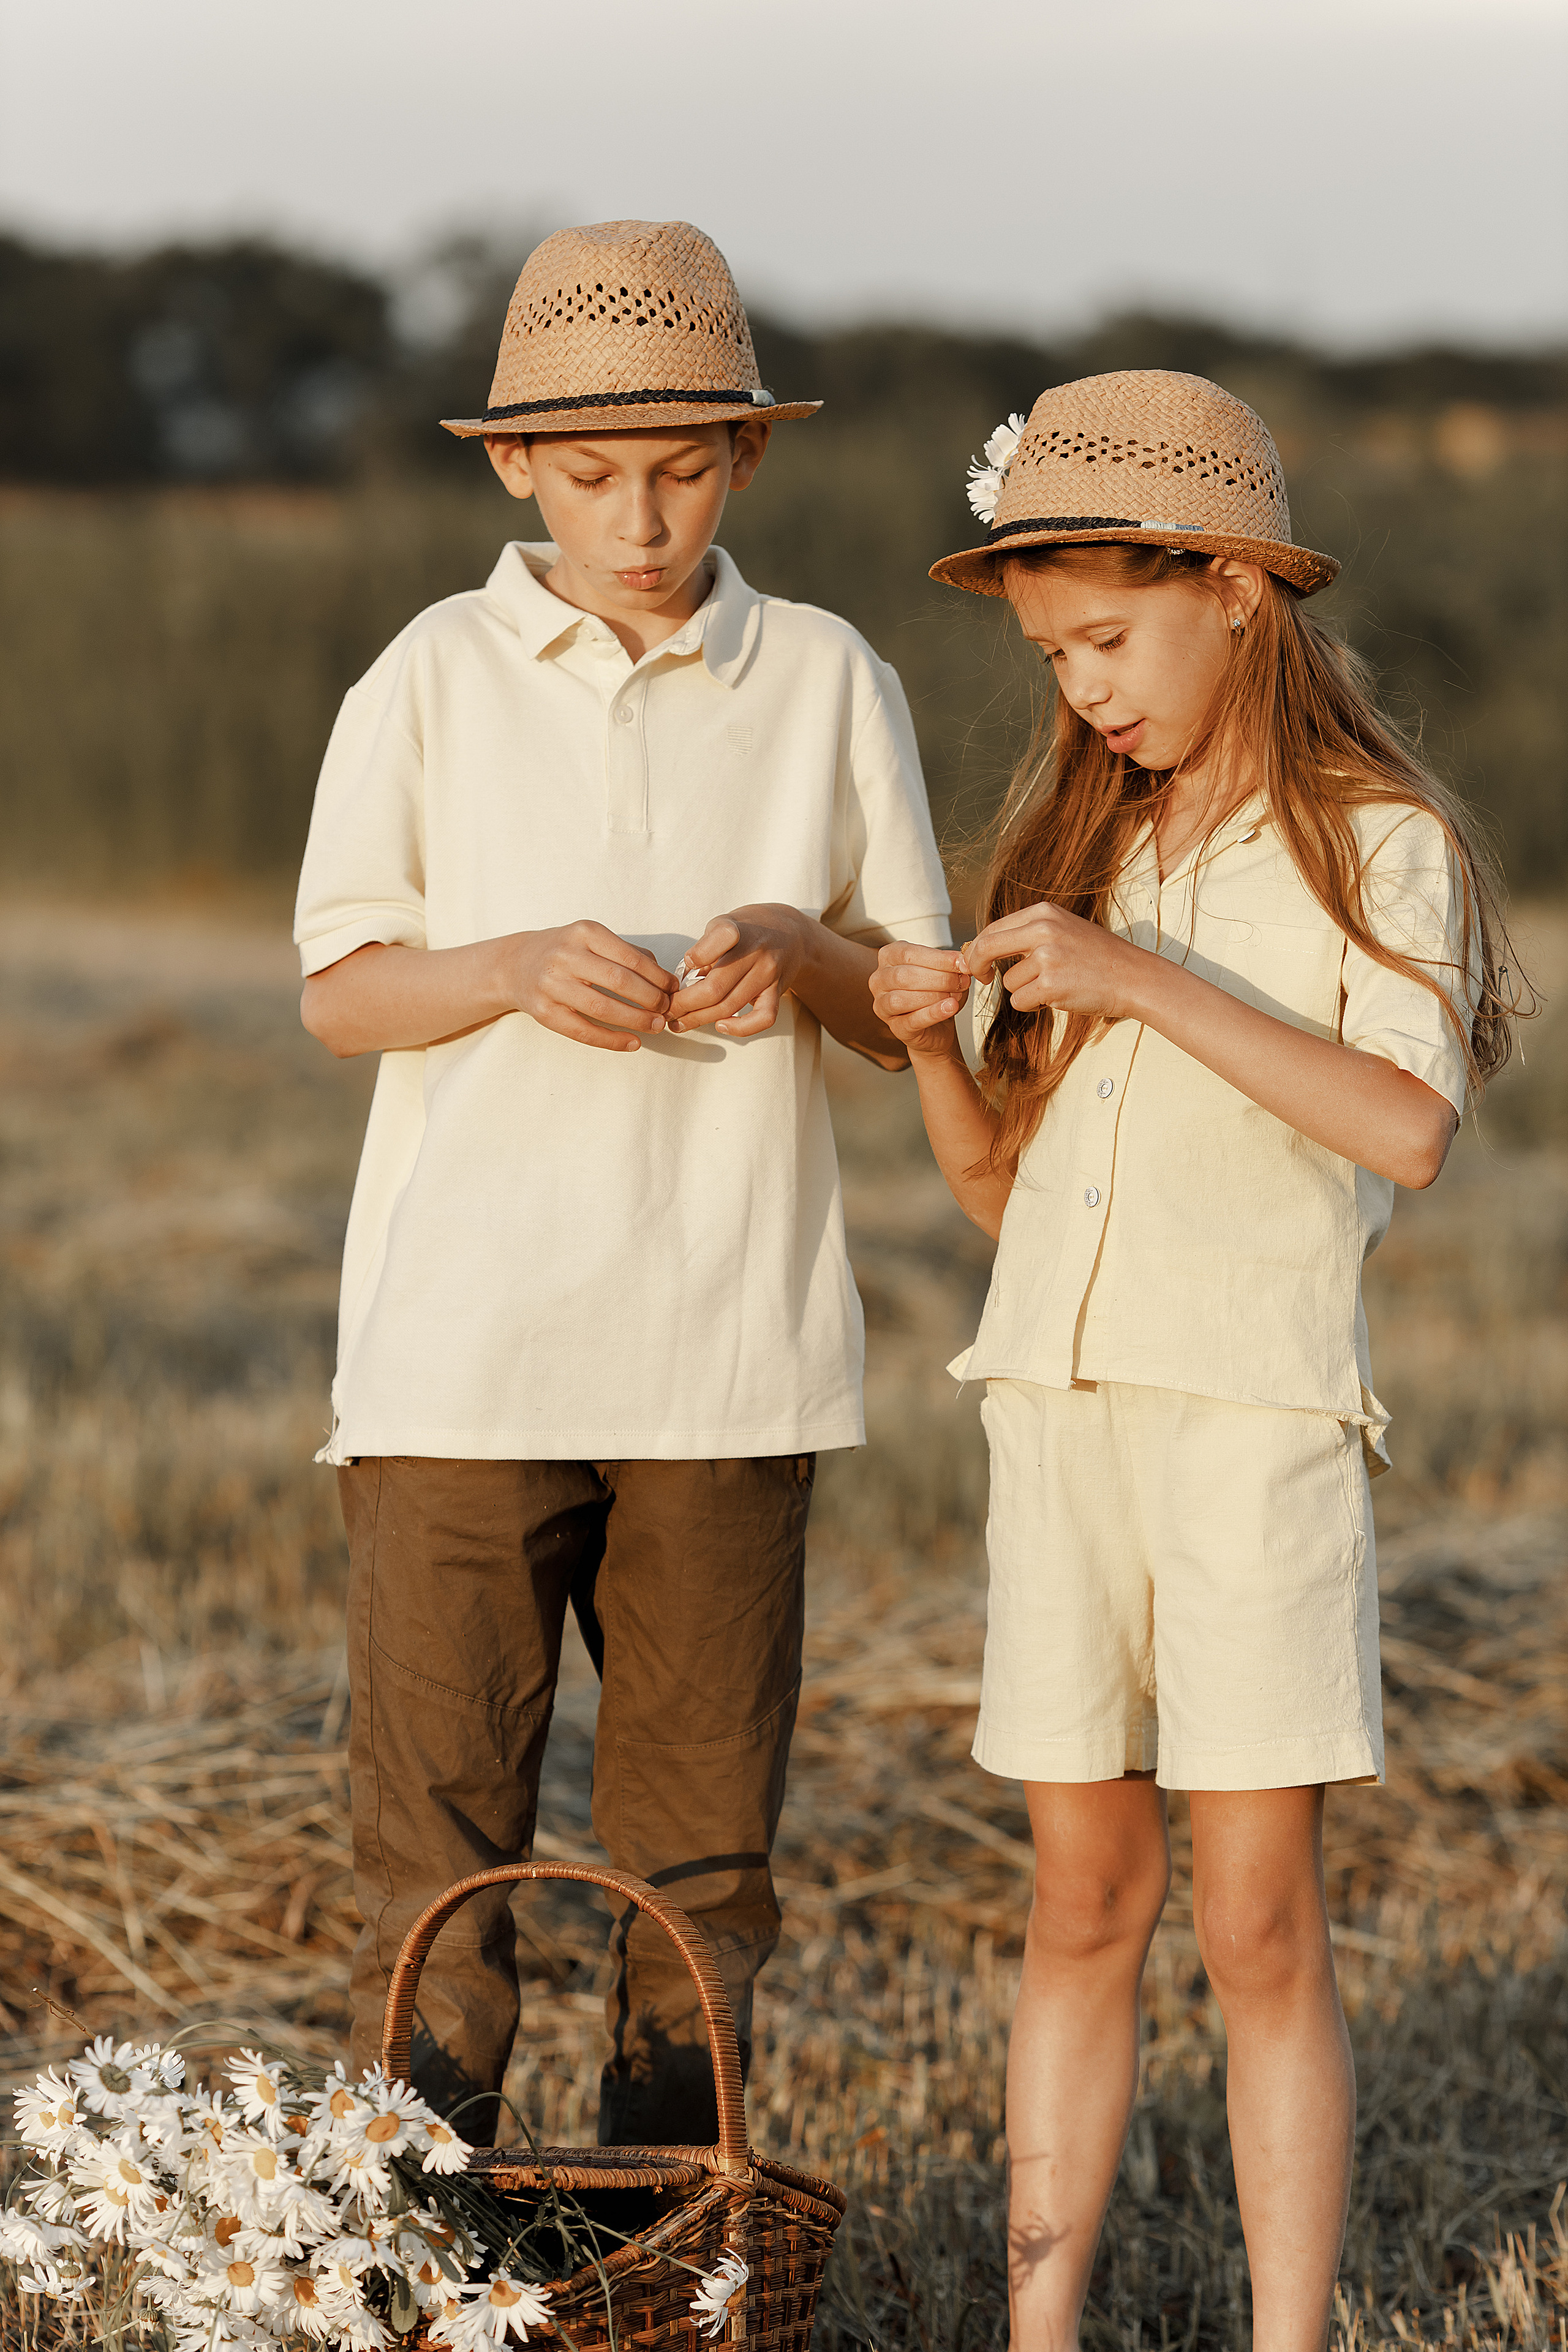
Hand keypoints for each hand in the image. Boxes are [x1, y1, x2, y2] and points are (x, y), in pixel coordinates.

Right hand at [499, 921, 676, 1051]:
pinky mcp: (545, 1012)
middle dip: (651, 999)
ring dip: (636, 1020)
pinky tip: (632, 1042)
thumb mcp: (592, 939)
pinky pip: (584, 1031)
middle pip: (620, 982)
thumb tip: (664, 977)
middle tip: (667, 1009)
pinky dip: (612, 1040)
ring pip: (603, 1008)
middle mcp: (566, 956)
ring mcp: (552, 985)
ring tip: (656, 1026)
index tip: (673, 989)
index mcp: (584, 933)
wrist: (515, 964)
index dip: (658, 977)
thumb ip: (627, 953)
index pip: (631, 958)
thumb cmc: (564, 951)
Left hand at [667, 905, 807, 1037]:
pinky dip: (740, 1028)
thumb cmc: (747, 930)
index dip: (696, 957)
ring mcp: (769, 973)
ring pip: (730, 1006)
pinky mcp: (778, 991)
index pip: (720, 939)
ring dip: (699, 1019)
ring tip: (679, 1023)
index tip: (681, 970)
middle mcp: (756, 951)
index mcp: (737, 930)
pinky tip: (721, 1026)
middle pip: (714, 988)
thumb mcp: (722, 925)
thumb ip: (703, 951)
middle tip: (666, 1012)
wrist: (792, 933)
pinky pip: (763, 1018)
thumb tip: (680, 984)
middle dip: (684, 1005)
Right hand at [870, 942, 970, 1055]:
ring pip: (902, 999)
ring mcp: (883, 1005)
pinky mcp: (895, 1028)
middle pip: (904, 976)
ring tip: (956, 996)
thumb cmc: (938, 992)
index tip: (961, 962)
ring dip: (935, 995)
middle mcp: (879, 980)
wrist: (939, 1026)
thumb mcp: (944, 971)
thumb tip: (963, 962)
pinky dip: (933, 1013)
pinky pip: (911, 1020)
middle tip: (962, 981)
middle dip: (939, 978)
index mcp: (888, 957)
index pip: (908, 954)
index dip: (937, 958)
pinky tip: (949, 1008)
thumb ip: (950, 964)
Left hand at [964, 901, 1147, 1020]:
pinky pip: (1019, 1001)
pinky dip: (1032, 1005)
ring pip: (1008, 981)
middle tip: (981, 978)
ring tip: (1054, 986)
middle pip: (987, 948)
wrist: (1132, 977)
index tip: (977, 962)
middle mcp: (1042, 930)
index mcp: (1044, 913)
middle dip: (976, 966)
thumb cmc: (1097, 957)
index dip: (978, 948)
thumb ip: (1030, 933)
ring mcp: (1046, 957)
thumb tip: (984, 946)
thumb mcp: (1064, 929)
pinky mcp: (1050, 984)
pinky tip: (1056, 998)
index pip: (993, 928)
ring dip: (1024, 990)